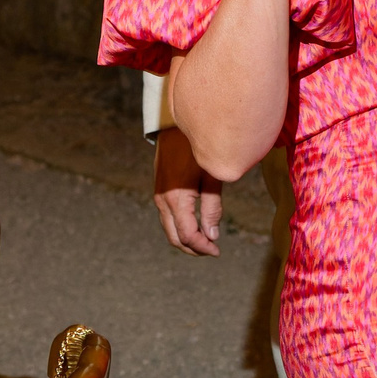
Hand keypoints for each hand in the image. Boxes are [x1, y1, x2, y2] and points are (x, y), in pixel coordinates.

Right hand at [152, 127, 223, 255]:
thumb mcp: (211, 177)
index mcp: (176, 199)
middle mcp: (163, 201)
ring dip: (187, 238)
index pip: (187, 235)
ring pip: (170, 228)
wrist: (175, 126)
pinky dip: (181, 226)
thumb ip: (212, 208)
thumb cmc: (198, 149)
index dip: (202, 247)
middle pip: (175, 237)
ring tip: (207, 241)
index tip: (217, 251)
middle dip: (193, 248)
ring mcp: (159, 196)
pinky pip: (168, 217)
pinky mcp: (160, 190)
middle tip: (212, 251)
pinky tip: (196, 224)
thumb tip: (213, 236)